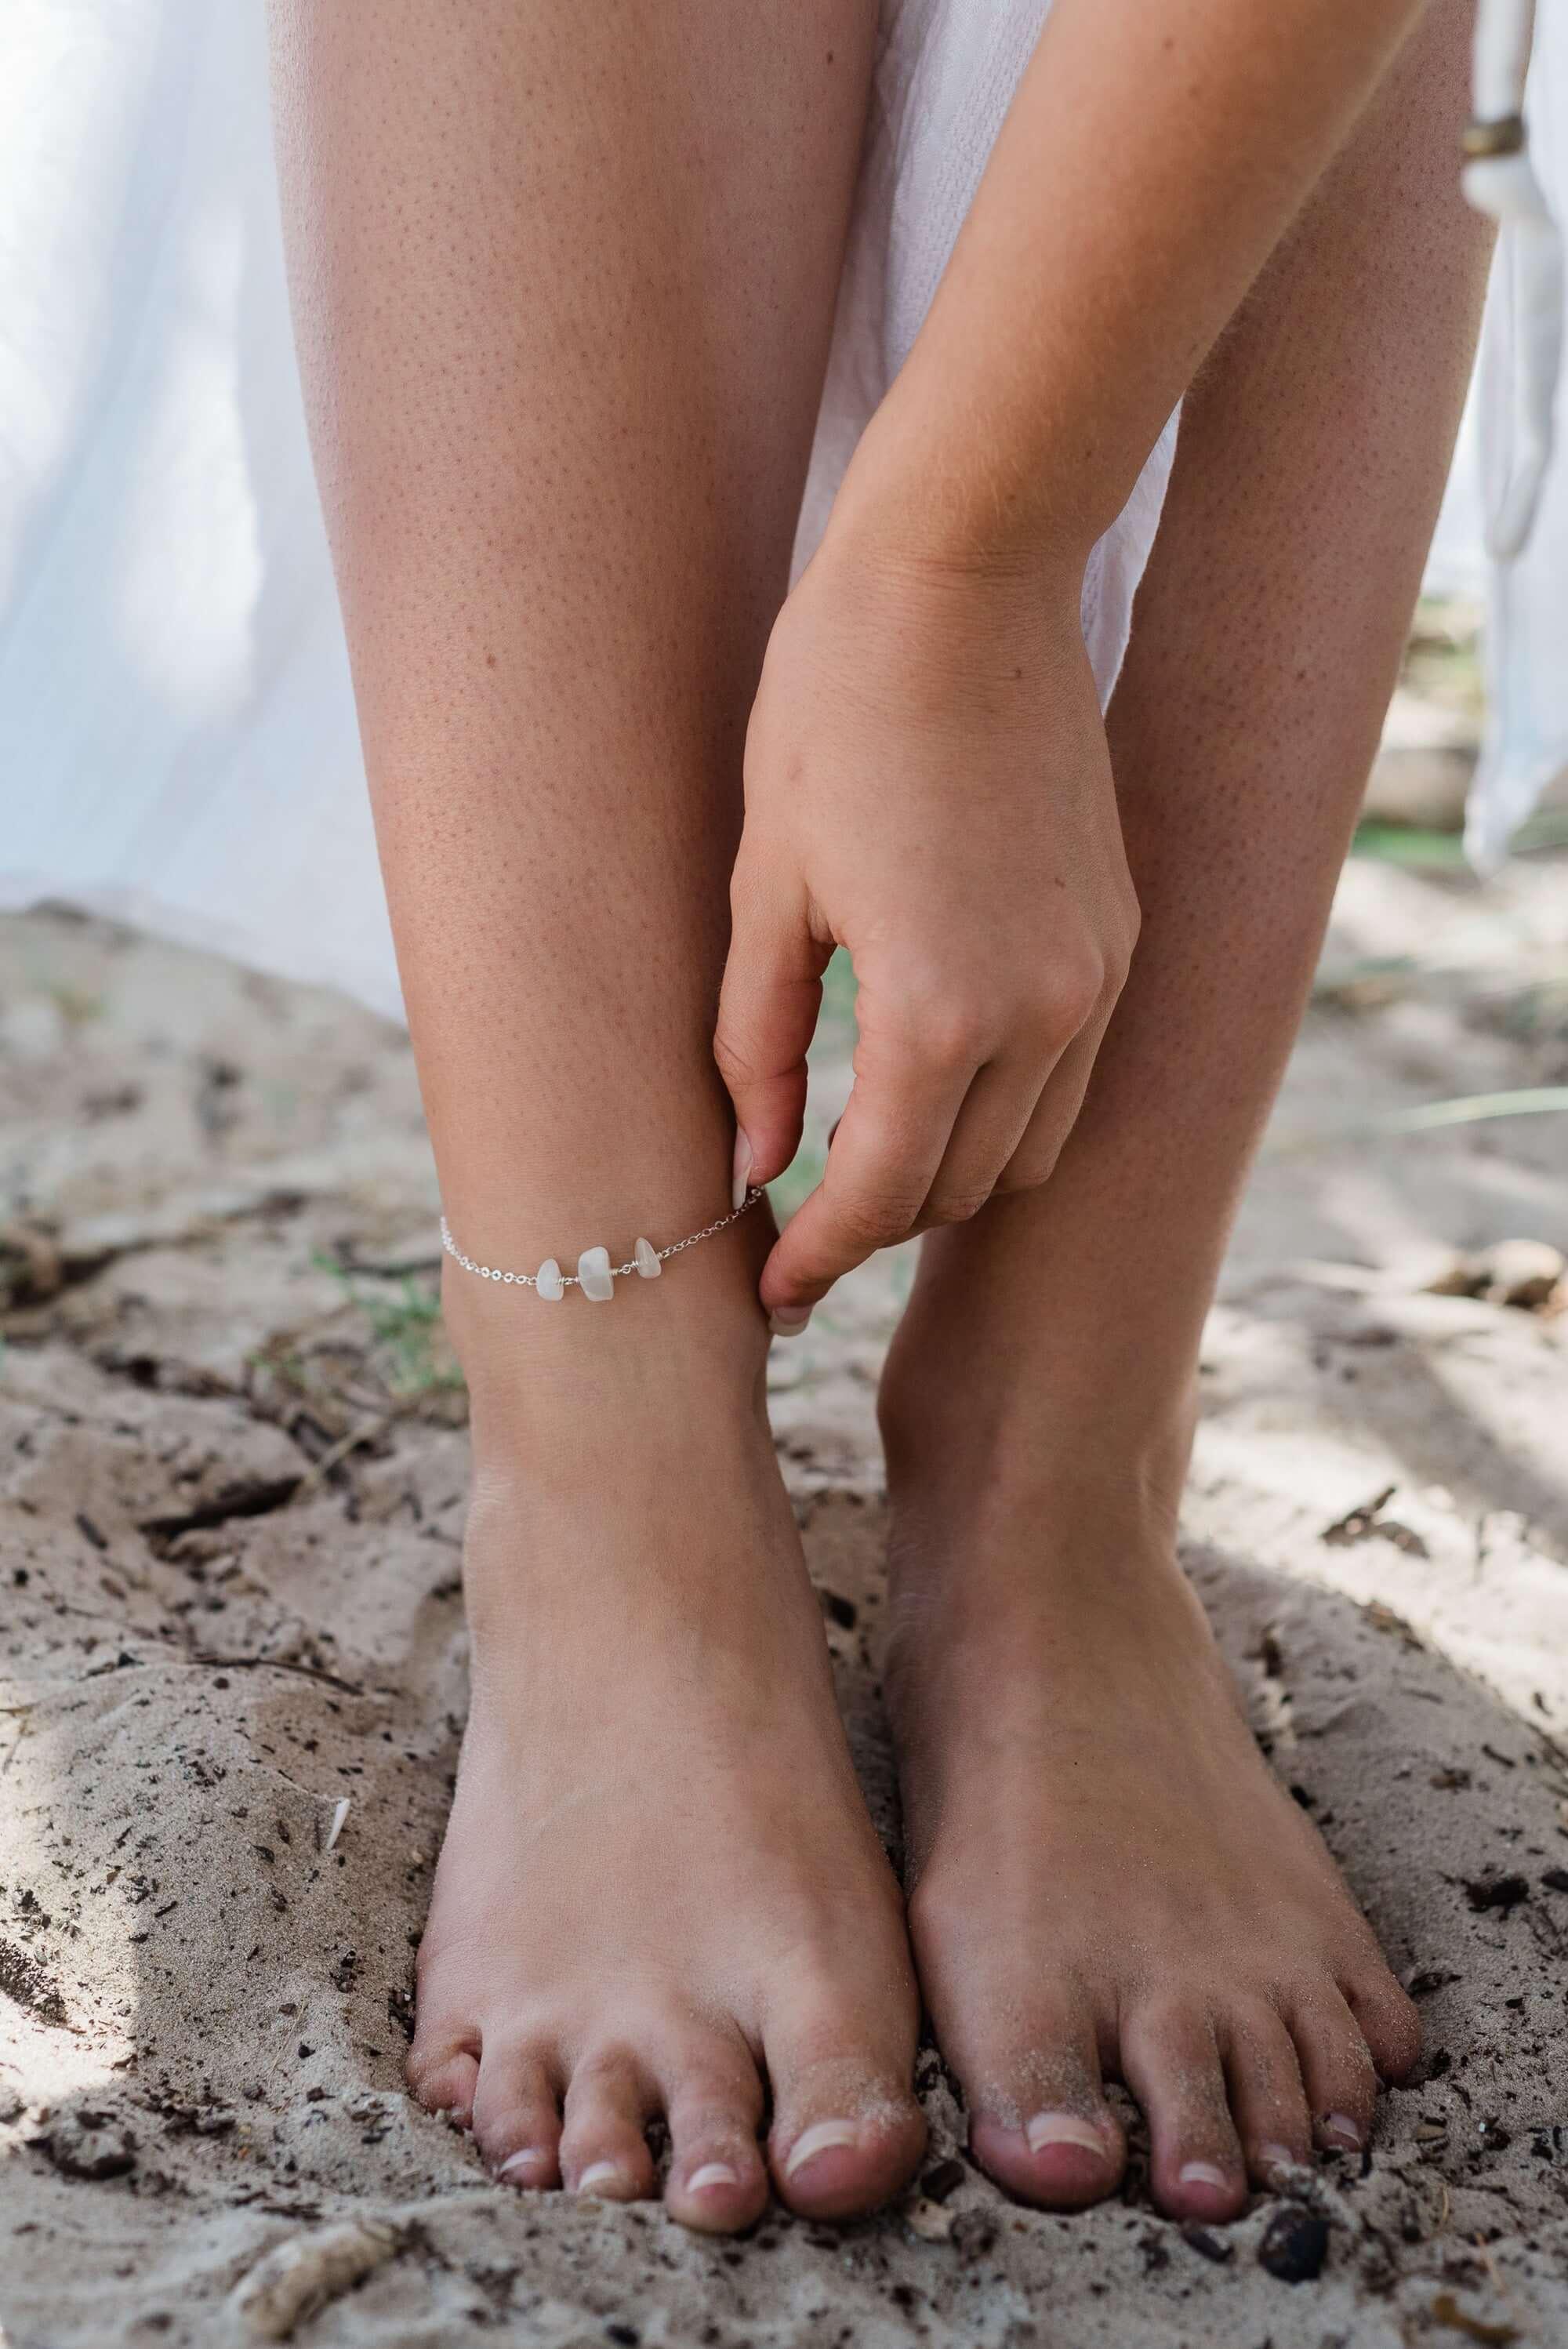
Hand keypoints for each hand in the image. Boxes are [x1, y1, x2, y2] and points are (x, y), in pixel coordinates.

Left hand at [715, 535, 1139, 1324]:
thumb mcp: (764, 886)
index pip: (880, 1195)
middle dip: (875, 1227)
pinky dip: (1003, 1110)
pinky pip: (1071, 1074)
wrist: (966, 571)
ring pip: (1029, 1148)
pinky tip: (935, 1081)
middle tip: (797, 1235)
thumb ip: (755, 1044)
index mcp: (940, 1009)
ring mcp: (1100, 972)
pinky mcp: (1123, 930)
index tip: (771, 1296)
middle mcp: (1047, 1011)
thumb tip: (751, 1168)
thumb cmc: (833, 710)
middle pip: (962, 1190)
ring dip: (946, 1176)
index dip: (816, 1259)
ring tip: (862, 1166)